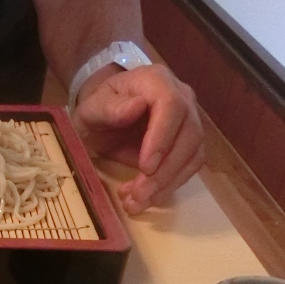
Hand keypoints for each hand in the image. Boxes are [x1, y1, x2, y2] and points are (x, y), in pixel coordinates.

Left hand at [73, 64, 204, 213]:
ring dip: (167, 184)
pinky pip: (188, 167)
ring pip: (193, 155)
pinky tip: (145, 198)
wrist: (105, 116)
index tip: (145, 168)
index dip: (162, 139)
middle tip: (138, 195)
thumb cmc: (98, 108)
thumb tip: (135, 107)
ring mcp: (189, 121)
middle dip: (164, 171)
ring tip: (136, 202)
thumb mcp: (92, 107)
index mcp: (157, 81)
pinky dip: (169, 186)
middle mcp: (182, 98)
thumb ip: (109, 107)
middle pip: (189, 135)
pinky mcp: (188, 144)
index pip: (171, 106)